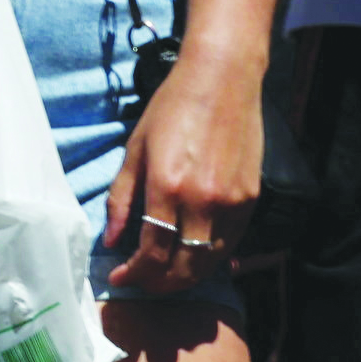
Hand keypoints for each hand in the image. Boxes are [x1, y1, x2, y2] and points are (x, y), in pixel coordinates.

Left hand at [95, 31, 264, 344]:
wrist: (223, 77)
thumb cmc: (173, 107)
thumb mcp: (136, 149)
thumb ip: (122, 198)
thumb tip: (110, 241)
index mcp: (167, 186)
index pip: (151, 254)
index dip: (133, 274)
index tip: (119, 275)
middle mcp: (202, 201)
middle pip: (182, 269)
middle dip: (157, 284)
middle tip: (141, 280)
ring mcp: (231, 203)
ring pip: (208, 263)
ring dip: (184, 277)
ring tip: (164, 274)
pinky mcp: (251, 199)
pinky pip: (229, 245)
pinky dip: (210, 258)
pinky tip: (193, 256)